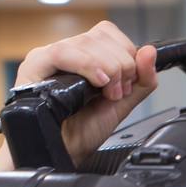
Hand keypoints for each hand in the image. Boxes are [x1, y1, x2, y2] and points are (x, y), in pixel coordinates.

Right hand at [0, 20, 158, 171]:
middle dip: (120, 64)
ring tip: (107, 93)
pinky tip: (97, 82)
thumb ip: (141, 79)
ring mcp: (48, 57)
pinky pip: (62, 53)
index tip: (129, 81)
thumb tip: (150, 51)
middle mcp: (66, 52)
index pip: (107, 32)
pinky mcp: (34, 66)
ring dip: (107, 68)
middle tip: (117, 93)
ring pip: (85, 42)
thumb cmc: (84, 132)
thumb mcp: (122, 104)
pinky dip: (86, 64)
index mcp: (84, 56)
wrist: (65, 154)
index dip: (125, 51)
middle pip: (100, 35)